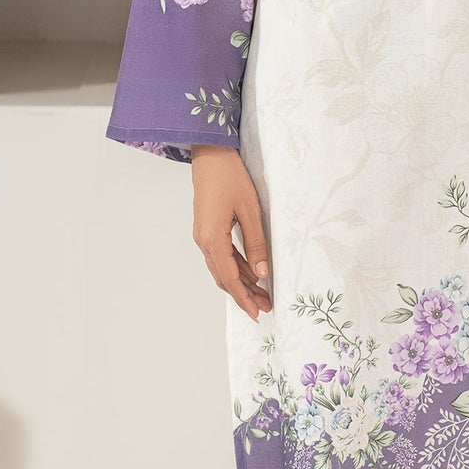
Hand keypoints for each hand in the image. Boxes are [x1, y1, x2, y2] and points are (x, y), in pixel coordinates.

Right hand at [189, 146, 271, 319]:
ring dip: (240, 282)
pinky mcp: (207, 230)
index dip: (244, 297)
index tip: (257, 313)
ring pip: (222, 268)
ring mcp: (203, 236)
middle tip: (265, 307)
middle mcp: (203, 241)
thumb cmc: (230, 177)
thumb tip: (262, 273)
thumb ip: (256, 243)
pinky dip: (236, 268)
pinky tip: (251, 272)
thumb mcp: (250, 210)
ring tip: (262, 294)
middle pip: (224, 277)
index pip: (229, 277)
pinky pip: (221, 256)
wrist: (211, 155)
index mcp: (212, 239)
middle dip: (244, 294)